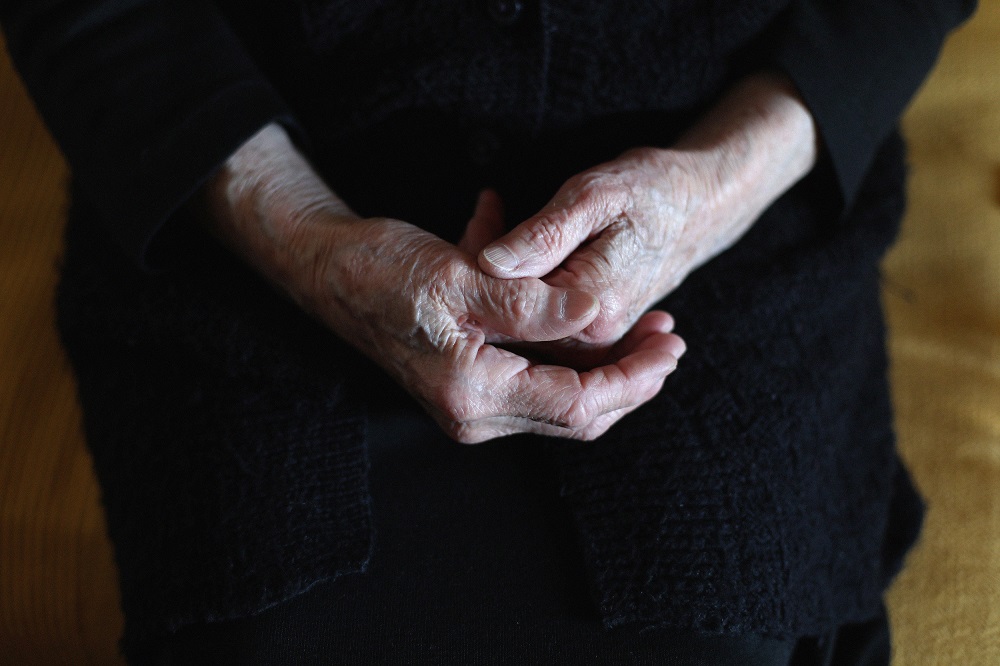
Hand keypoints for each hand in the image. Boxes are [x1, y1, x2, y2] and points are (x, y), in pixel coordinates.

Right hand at [202, 126, 686, 442]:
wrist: (327, 268)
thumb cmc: (383, 269)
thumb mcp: (463, 279)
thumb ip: (533, 303)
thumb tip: (597, 310)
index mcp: (473, 393)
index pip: (578, 405)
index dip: (632, 378)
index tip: (669, 345)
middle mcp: (473, 412)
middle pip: (576, 414)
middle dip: (630, 378)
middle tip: (670, 338)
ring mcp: (469, 402)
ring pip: (561, 399)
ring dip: (606, 366)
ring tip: (645, 328)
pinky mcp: (468, 381)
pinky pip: (537, 380)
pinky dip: (570, 354)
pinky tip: (589, 318)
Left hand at [477, 72, 817, 349]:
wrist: (700, 206)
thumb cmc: (651, 192)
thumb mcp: (594, 196)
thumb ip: (544, 235)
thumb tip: (489, 262)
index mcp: (590, 311)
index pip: (508, 303)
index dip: (479, 262)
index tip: (481, 216)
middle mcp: (592, 338)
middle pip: (510, 318)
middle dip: (483, 269)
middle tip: (485, 213)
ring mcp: (592, 341)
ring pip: (518, 319)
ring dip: (498, 275)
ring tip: (493, 218)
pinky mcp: (589, 332)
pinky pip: (536, 316)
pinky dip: (518, 281)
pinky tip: (514, 242)